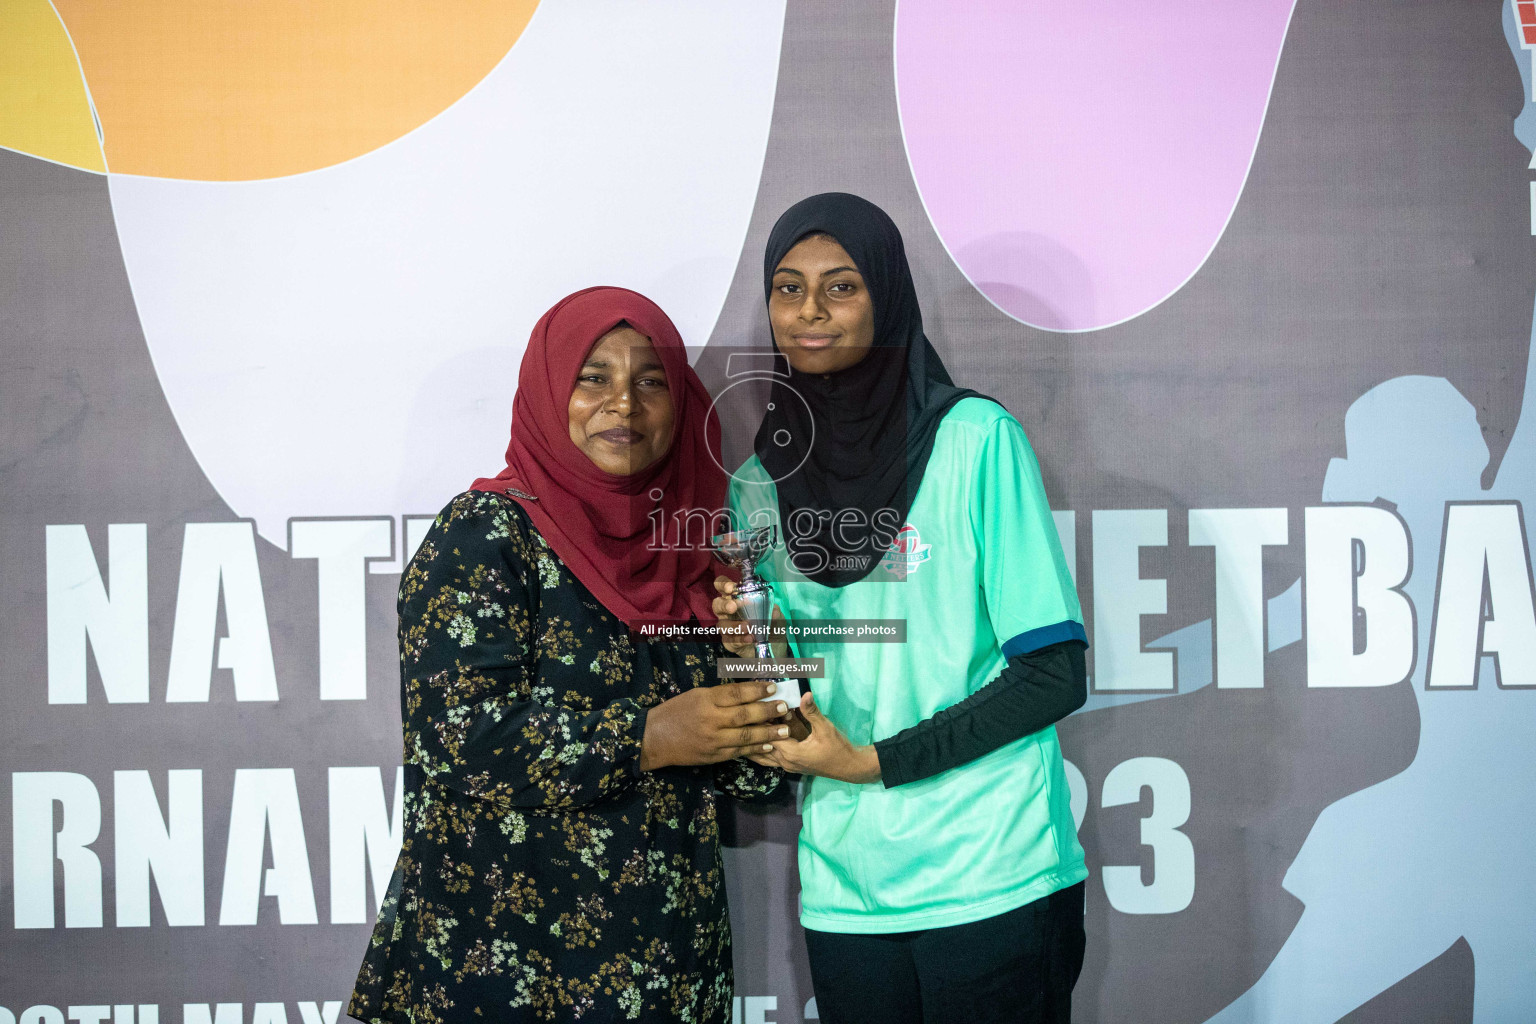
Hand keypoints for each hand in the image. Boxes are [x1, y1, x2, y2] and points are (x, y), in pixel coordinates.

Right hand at [640, 681, 790, 770]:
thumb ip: (719, 696)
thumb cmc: (675, 712)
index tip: (773, 687)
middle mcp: (711, 719)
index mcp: (706, 700)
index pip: (736, 694)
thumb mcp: (695, 696)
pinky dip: (756, 749)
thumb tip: (748, 693)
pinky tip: (769, 745)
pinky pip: (739, 752)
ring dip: (768, 733)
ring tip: (785, 729)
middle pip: (745, 715)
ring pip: (746, 736)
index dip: (757, 690)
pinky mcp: (714, 756)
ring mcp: (713, 740)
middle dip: (768, 711)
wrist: (654, 739)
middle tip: (785, 707)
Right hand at [712, 576, 788, 658]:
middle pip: (717, 604)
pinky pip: (730, 640)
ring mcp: (727, 627)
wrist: (774, 646)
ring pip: (722, 625)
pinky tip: (750, 638)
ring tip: (748, 627)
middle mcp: (727, 611)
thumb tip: (773, 611)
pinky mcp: (729, 642)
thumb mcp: (775, 615)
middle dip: (724, 605)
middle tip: (733, 607)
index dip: (723, 584)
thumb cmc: (770, 623)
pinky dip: (740, 639)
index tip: (730, 588)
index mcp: (736, 598)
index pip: (723, 586)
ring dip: (735, 625)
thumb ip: (773, 611)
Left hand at [749, 690, 880, 783]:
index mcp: (791, 753)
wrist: (849, 767)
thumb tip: (804, 694)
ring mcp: (786, 766)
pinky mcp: (790, 765)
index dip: (760, 721)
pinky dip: (761, 748)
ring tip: (746, 727)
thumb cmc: (838, 748)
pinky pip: (769, 758)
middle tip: (749, 714)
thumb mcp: (826, 728)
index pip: (767, 736)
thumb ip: (812, 712)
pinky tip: (757, 738)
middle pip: (760, 746)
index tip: (755, 706)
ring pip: (762, 756)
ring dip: (755, 742)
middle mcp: (784, 762)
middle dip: (754, 731)